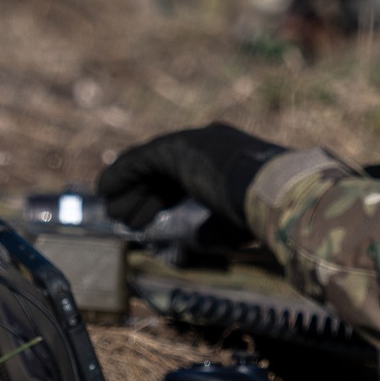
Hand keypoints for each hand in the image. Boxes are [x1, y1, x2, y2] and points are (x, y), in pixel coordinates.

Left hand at [96, 123, 285, 235]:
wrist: (274, 194)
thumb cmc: (262, 213)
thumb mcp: (237, 224)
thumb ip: (215, 227)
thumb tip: (197, 238)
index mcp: (228, 157)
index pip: (186, 174)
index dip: (163, 196)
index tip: (147, 218)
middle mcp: (209, 143)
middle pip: (164, 169)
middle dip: (145, 195)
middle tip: (127, 220)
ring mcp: (193, 142)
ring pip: (149, 165)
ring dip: (129, 189)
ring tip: (114, 213)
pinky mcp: (176, 148)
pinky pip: (139, 161)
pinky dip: (120, 175)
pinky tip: (104, 191)